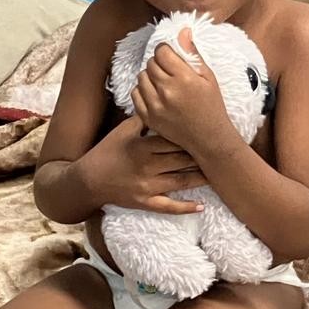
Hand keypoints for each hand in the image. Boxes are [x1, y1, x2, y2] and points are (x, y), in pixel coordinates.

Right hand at [78, 114, 207, 214]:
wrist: (88, 180)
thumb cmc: (107, 151)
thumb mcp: (123, 130)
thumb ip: (143, 118)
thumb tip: (161, 102)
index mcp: (143, 147)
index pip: (174, 140)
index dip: (192, 137)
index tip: (209, 133)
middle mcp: (147, 167)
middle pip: (181, 160)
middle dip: (201, 156)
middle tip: (221, 152)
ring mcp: (147, 187)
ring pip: (181, 182)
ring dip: (200, 179)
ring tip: (218, 175)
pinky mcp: (144, 202)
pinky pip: (168, 207)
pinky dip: (185, 207)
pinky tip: (201, 206)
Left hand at [131, 28, 232, 153]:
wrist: (208, 138)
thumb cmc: (212, 106)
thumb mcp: (208, 77)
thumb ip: (193, 54)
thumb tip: (183, 31)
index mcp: (184, 79)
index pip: (162, 51)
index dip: (166, 51)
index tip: (171, 57)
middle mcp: (167, 91)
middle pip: (151, 63)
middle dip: (159, 63)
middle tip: (170, 72)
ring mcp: (156, 105)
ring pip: (141, 77)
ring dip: (150, 77)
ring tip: (163, 84)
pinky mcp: (148, 117)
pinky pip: (135, 94)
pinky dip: (143, 91)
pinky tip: (156, 95)